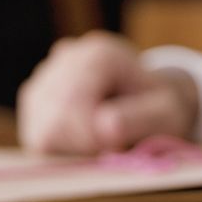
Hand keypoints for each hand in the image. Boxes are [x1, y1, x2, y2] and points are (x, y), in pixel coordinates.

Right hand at [17, 31, 198, 154]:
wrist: (150, 102)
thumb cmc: (160, 108)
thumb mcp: (166, 114)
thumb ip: (141, 119)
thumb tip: (105, 127)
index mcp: (100, 53)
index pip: (73, 104)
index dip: (90, 137)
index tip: (116, 148)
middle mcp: (66, 57)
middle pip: (54, 119)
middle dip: (83, 144)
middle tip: (113, 147)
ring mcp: (45, 77)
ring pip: (41, 131)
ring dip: (73, 148)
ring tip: (102, 140)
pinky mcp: (34, 100)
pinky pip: (37, 137)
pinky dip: (62, 148)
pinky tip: (86, 138)